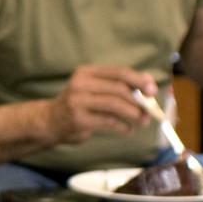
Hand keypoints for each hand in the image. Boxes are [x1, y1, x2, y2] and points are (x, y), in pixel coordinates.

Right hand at [42, 65, 157, 145]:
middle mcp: (80, 84)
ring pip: (115, 104)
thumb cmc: (79, 104)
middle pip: (118, 88)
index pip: (118, 72)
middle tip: (150, 111)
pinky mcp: (79, 120)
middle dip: (139, 100)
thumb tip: (149, 83)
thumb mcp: (94, 88)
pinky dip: (123, 126)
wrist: (49, 121)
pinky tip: (127, 129)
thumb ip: (118, 85)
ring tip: (142, 121)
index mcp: (86, 72)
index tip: (152, 90)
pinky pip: (108, 122)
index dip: (138, 80)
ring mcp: (78, 102)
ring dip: (133, 114)